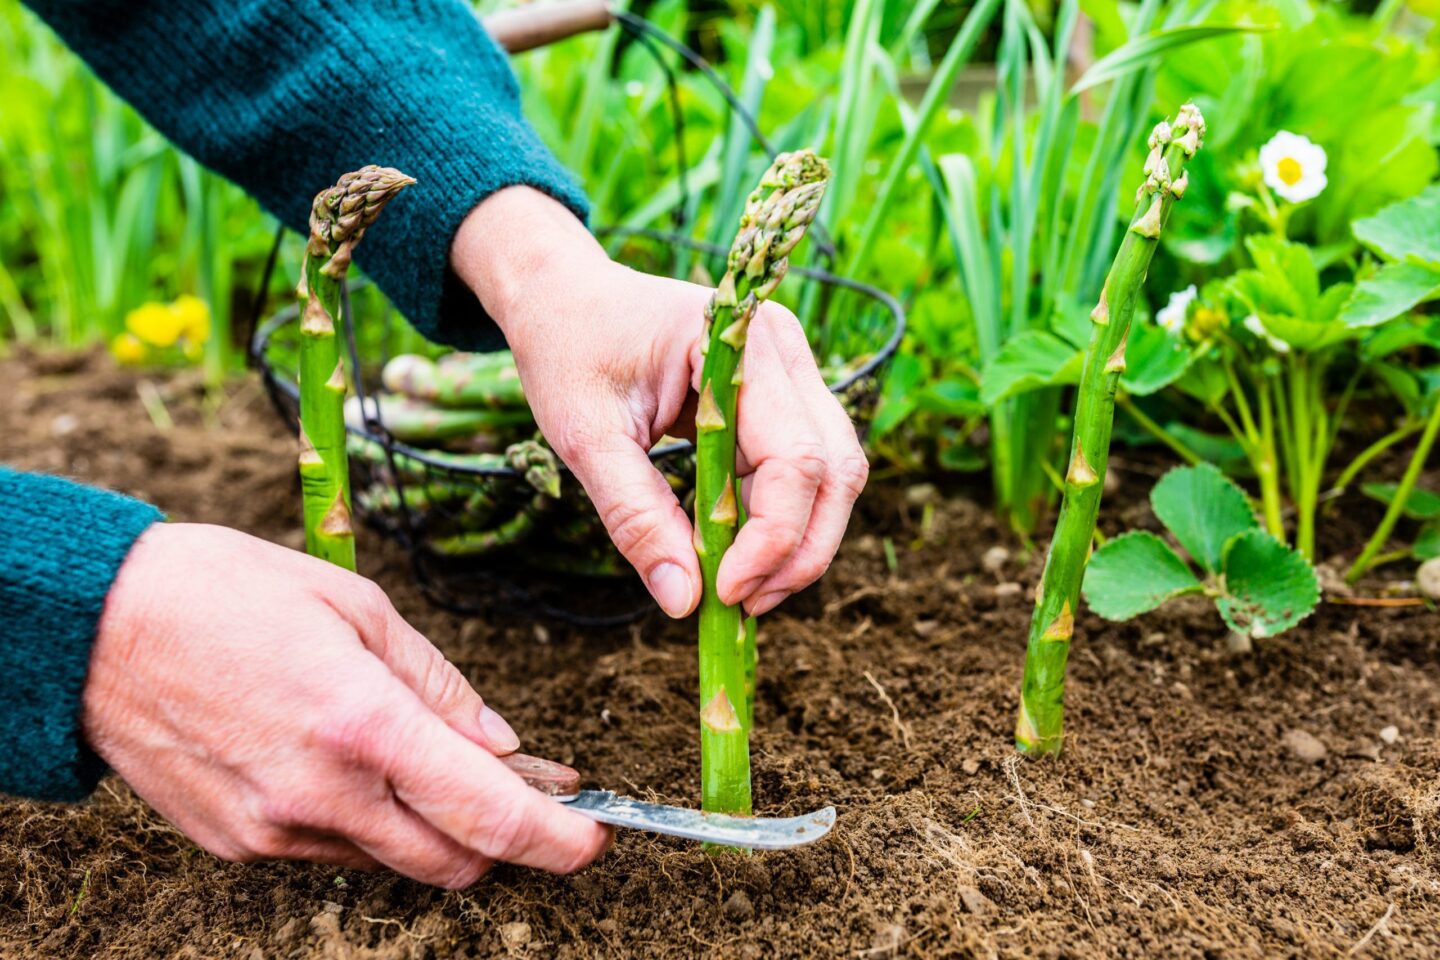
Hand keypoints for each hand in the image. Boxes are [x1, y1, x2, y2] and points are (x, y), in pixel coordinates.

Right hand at [84, 523, 609, 886]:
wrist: (95, 628)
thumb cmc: (229, 594)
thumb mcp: (358, 610)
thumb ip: (440, 686)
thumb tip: (503, 744)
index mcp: (364, 725)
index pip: (490, 813)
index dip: (557, 837)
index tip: (592, 834)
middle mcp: (323, 794)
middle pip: (455, 861)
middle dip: (504, 838)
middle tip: (523, 791)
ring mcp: (275, 830)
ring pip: (395, 861)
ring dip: (432, 828)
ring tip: (428, 763)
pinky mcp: (238, 844)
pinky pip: (333, 851)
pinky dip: (366, 822)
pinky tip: (350, 766)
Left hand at [452, 188, 867, 618]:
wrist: (565, 296)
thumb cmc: (569, 349)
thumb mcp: (584, 436)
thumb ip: (635, 516)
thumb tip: (684, 602)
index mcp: (740, 342)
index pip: (794, 457)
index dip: (772, 538)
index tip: (725, 594)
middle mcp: (784, 350)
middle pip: (834, 469)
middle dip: (799, 551)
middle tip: (742, 606)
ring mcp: (791, 373)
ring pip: (832, 475)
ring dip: (797, 543)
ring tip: (739, 590)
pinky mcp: (782, 399)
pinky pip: (803, 471)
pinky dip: (778, 522)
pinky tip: (735, 557)